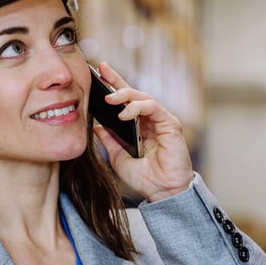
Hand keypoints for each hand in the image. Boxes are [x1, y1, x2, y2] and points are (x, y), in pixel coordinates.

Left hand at [92, 62, 193, 201]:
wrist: (162, 193)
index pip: (124, 101)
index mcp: (138, 126)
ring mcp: (161, 120)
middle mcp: (150, 120)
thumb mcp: (118, 157)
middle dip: (116, 80)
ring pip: (143, 96)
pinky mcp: (170, 124)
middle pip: (133, 93)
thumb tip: (95, 125)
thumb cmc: (145, 178)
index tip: (97, 73)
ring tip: (109, 98)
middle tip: (102, 71)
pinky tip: (124, 113)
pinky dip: (138, 107)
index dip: (112, 85)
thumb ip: (109, 140)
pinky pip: (153, 107)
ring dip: (125, 94)